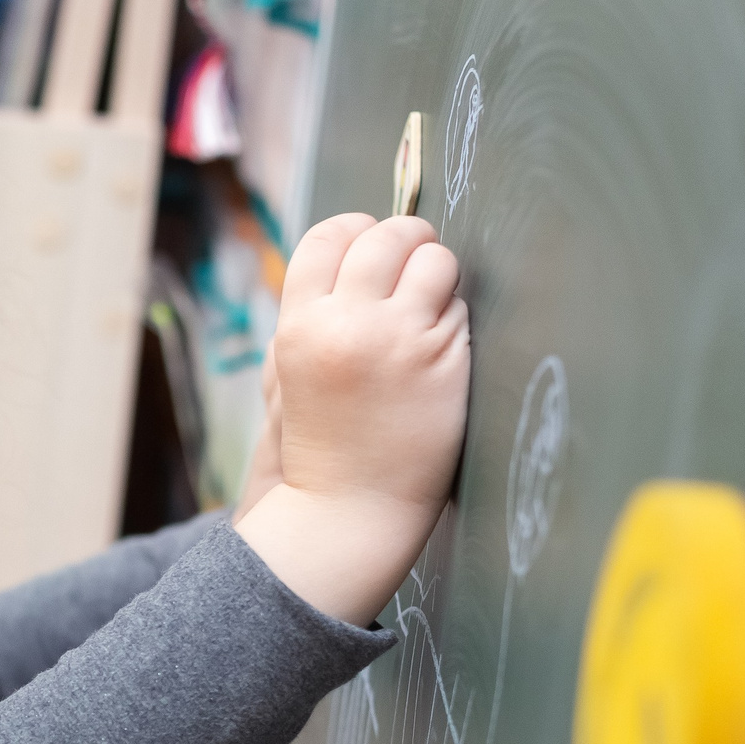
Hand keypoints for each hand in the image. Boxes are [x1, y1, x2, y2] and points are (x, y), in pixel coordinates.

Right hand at [235, 214, 469, 623]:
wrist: (345, 511)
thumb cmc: (314, 446)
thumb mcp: (285, 374)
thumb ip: (311, 315)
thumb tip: (355, 256)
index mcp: (298, 325)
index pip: (331, 236)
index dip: (357, 233)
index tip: (371, 251)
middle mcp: (347, 324)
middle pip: (389, 235)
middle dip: (406, 242)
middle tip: (413, 266)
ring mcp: (400, 341)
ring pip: (434, 262)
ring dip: (436, 277)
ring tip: (427, 311)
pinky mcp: (444, 361)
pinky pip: (459, 308)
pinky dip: (452, 321)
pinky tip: (436, 356)